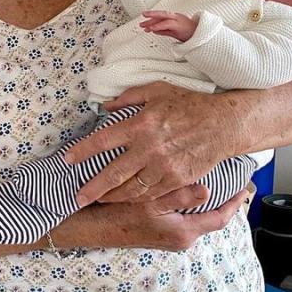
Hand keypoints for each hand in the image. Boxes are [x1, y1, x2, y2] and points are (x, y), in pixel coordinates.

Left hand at [64, 82, 233, 203]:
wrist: (224, 124)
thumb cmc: (189, 104)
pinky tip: (127, 199)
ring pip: (131, 188)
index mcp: (141, 124)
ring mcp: (164, 166)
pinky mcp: (177, 179)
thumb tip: (104, 106)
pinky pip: (152, 194)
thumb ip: (128, 97)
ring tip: (100, 200)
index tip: (67, 159)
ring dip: (113, 197)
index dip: (82, 152)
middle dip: (92, 188)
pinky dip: (137, 198)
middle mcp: (150, 147)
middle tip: (77, 198)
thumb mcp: (157, 90)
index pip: (103, 140)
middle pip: (113, 173)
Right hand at [88, 184, 248, 250]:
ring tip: (213, 181)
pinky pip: (182, 217)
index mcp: (183, 232)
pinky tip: (184, 189)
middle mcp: (180, 238)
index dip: (235, 203)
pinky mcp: (159, 232)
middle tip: (232, 182)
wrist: (92, 229)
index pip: (219, 219)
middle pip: (210, 218)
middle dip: (222, 201)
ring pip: (195, 217)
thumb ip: (180, 197)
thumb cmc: (119, 217)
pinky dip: (188, 204)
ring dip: (204, 202)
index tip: (246, 188)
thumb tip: (206, 190)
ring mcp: (169, 236)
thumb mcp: (150, 204)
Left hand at [139, 10, 197, 41]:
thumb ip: (164, 31)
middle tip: (142, 15)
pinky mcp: (179, 26)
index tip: (144, 19)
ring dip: (153, 21)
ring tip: (144, 25)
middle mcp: (176, 17)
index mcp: (175, 17)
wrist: (201, 36)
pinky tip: (152, 29)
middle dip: (152, 14)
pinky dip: (159, 26)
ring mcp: (178, 21)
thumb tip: (153, 31)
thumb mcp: (174, 32)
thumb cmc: (190, 34)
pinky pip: (167, 24)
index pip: (162, 16)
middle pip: (162, 14)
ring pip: (164, 17)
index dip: (153, 16)